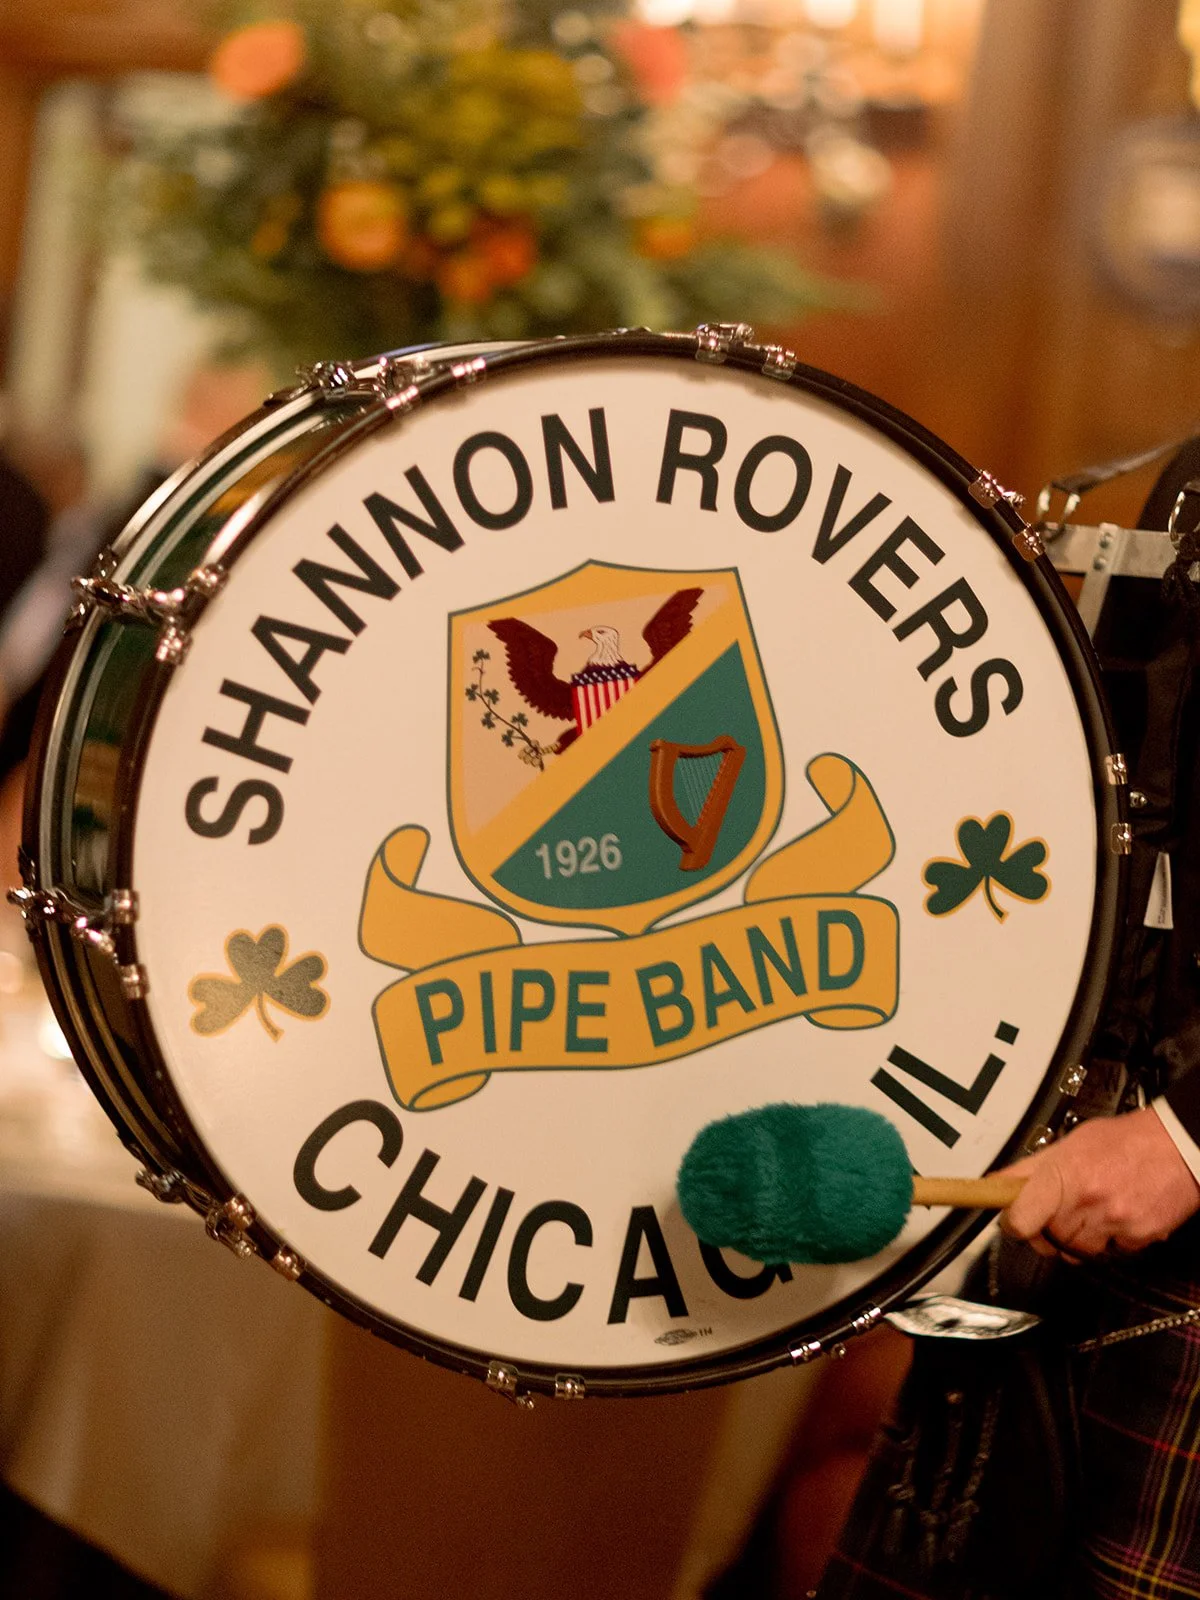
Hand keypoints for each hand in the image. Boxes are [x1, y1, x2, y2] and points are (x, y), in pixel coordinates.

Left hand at [997, 1107, 1199, 1258]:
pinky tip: (1115, 1218)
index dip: (1012, 1224)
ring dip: (1078, 1239)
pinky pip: (1112, 1253)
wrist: (1176, 1145)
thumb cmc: (1124, 1141)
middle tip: (1056, 1214)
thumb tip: (996, 1183)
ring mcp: (1114, 1222)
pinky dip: (1110, 1241)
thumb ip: (1030, 1168)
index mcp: (1064, 1174)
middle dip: (1048, 1231)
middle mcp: (1088, 1201)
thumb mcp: (1069, 1144)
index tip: (1012, 1220)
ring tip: (1089, 1213)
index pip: (1021, 1219)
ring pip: (1078, 1252)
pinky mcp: (1139, 1238)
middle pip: (1049, 1240)